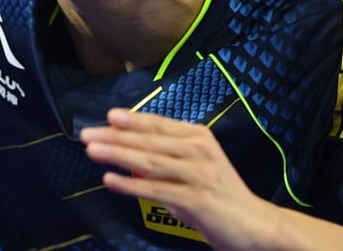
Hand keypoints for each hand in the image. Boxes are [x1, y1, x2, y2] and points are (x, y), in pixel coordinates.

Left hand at [81, 108, 276, 250]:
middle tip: (87, 133)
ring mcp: (198, 174)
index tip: (108, 116)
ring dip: (117, 154)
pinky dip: (131, 185)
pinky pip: (157, 190)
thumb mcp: (195, 167)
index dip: (132, 120)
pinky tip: (110, 180)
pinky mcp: (196, 199)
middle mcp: (199, 150)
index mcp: (198, 137)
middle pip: (149, 141)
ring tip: (92, 150)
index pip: (158, 125)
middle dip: (115, 136)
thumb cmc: (220, 194)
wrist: (255, 224)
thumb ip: (166, 160)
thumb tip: (129, 158)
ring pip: (150, 161)